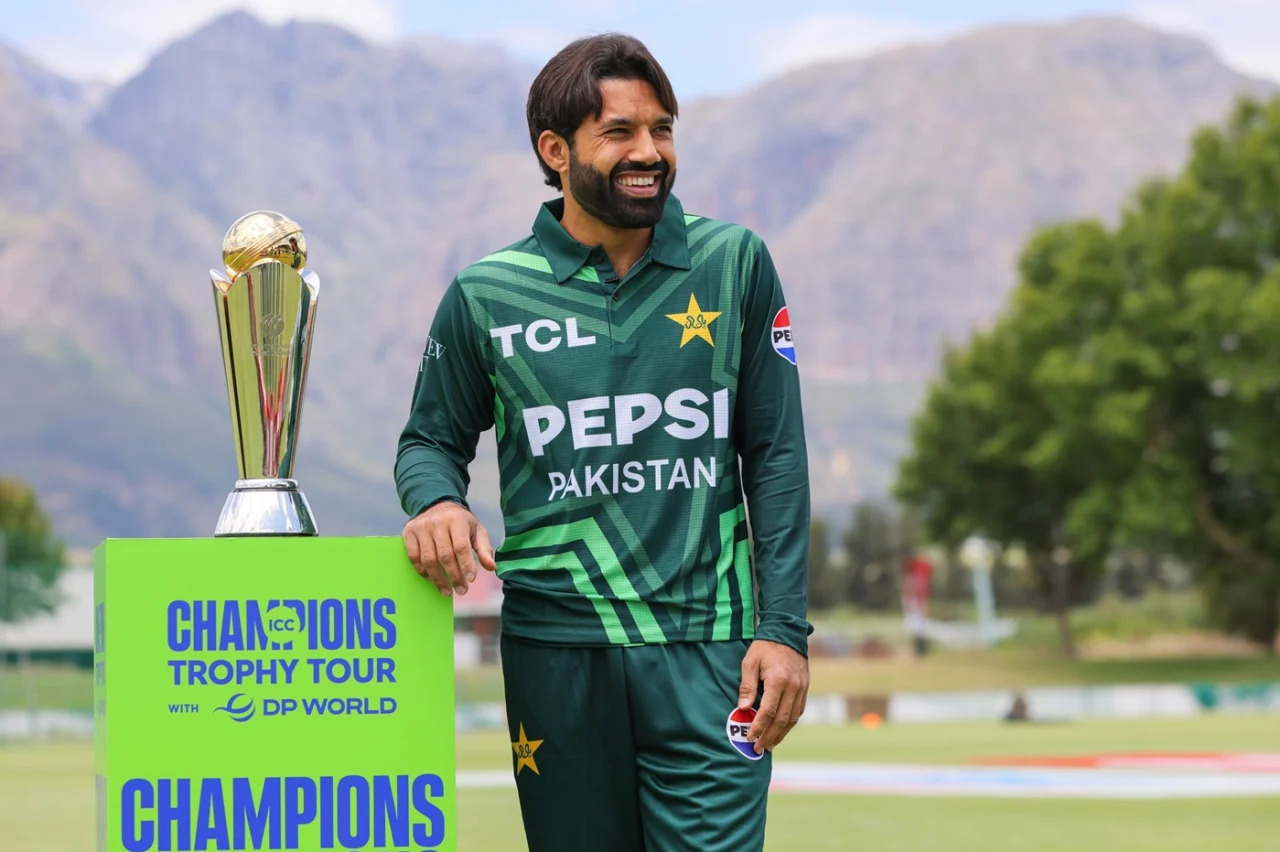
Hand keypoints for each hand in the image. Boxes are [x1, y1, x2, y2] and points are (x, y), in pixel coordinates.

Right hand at [402, 501, 496, 596]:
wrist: (437, 505)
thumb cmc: (461, 523)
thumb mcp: (477, 531)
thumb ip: (484, 549)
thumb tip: (492, 568)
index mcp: (457, 520)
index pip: (461, 546)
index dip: (466, 565)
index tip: (471, 580)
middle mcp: (437, 522)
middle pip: (445, 555)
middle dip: (454, 576)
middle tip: (461, 590)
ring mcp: (421, 527)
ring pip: (428, 559)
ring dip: (437, 579)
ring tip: (447, 591)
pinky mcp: (408, 532)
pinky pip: (413, 557)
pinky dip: (422, 572)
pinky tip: (431, 580)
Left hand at [738, 639, 808, 753]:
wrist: (787, 633)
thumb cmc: (764, 648)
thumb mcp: (750, 662)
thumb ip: (747, 685)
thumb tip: (744, 708)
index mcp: (778, 680)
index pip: (768, 711)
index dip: (758, 727)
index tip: (750, 738)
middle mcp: (793, 687)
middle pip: (782, 720)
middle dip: (769, 736)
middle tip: (759, 748)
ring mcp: (802, 688)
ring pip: (792, 718)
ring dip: (781, 734)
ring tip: (769, 744)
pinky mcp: (805, 688)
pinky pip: (799, 711)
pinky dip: (789, 723)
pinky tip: (780, 730)